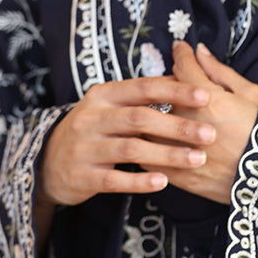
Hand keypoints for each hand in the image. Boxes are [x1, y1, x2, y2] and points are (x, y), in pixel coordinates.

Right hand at [37, 76, 215, 214]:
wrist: (47, 162)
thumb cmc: (93, 129)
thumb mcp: (110, 105)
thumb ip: (141, 94)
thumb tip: (183, 75)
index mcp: (103, 95)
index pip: (143, 87)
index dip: (175, 90)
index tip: (206, 96)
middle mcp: (92, 117)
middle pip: (141, 118)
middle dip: (179, 126)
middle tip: (210, 134)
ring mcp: (85, 147)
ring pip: (131, 148)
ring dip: (168, 154)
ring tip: (198, 159)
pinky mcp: (82, 176)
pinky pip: (114, 179)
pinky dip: (140, 180)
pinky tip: (164, 181)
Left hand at [161, 42, 257, 203]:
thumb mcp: (251, 94)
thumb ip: (220, 72)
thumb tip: (198, 51)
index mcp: (209, 99)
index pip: (183, 66)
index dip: (181, 53)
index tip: (180, 49)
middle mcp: (190, 122)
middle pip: (163, 94)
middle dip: (167, 85)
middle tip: (176, 84)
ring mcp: (182, 150)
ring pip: (150, 125)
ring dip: (154, 116)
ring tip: (164, 113)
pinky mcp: (180, 175)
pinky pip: (151, 156)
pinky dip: (151, 144)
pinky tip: (158, 140)